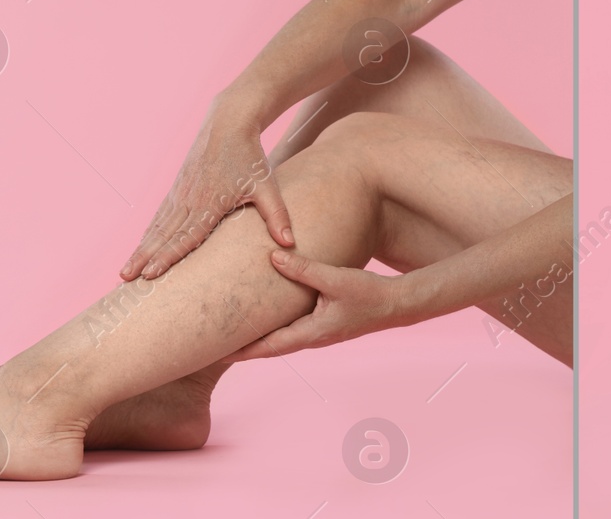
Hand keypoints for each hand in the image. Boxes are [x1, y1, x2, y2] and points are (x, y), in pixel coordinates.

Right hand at [120, 105, 293, 280]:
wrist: (229, 122)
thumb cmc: (250, 156)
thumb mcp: (268, 186)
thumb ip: (278, 216)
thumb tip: (290, 244)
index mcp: (209, 201)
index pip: (186, 235)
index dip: (168, 256)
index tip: (151, 274)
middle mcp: (189, 199)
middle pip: (163, 235)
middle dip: (144, 259)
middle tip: (125, 280)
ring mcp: (180, 193)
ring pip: (157, 227)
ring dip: (140, 249)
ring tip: (125, 272)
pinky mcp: (177, 188)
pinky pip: (160, 216)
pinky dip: (148, 234)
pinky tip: (140, 247)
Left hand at [224, 250, 424, 361]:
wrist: (398, 305)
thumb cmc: (370, 295)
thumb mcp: (335, 279)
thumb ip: (303, 269)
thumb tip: (272, 257)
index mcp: (312, 333)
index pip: (268, 347)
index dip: (241, 351)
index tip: (215, 353)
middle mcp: (312, 338)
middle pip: (269, 347)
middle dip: (243, 347)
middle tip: (212, 345)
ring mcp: (318, 333)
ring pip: (280, 339)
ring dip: (258, 338)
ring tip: (233, 332)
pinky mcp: (324, 324)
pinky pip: (291, 329)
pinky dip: (274, 328)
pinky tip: (265, 318)